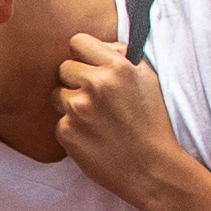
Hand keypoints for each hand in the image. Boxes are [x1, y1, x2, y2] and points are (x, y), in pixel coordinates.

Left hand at [49, 20, 197, 210]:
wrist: (151, 169)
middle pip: (64, 68)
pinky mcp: (66, 132)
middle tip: (95, 98)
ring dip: (71, 103)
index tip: (89, 66)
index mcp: (117, 67)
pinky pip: (59, 120)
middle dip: (76, 80)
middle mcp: (96, 85)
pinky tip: (93, 136)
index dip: (83, 54)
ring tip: (96, 119)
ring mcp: (78, 109)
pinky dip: (72, 127)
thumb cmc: (153, 123)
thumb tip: (101, 46)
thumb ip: (122, 58)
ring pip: (57, 94)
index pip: (78, 41)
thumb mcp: (148, 80)